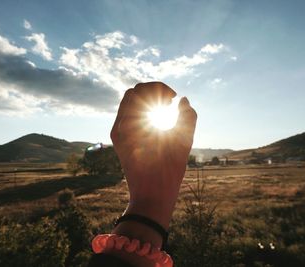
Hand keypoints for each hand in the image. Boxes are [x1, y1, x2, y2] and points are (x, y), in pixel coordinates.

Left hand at [111, 82, 196, 228]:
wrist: (150, 197)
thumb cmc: (168, 173)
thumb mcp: (183, 143)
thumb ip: (187, 117)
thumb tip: (183, 100)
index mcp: (131, 124)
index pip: (141, 90)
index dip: (160, 88)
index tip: (173, 99)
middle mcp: (119, 126)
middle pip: (133, 93)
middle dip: (152, 92)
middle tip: (169, 103)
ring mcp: (117, 134)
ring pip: (128, 104)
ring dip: (146, 101)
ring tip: (163, 110)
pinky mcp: (119, 141)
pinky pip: (127, 116)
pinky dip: (141, 111)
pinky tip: (156, 120)